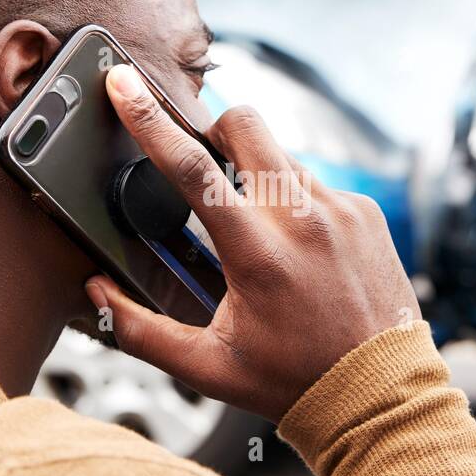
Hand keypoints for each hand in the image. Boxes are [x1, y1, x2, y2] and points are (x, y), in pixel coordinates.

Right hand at [84, 64, 419, 421]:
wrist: (379, 394)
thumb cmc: (292, 381)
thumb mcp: (207, 369)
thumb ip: (140, 332)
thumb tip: (95, 290)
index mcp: (258, 254)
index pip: (192, 168)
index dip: (149, 120)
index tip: (123, 81)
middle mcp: (303, 220)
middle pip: (245, 125)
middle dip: (213, 126)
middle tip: (200, 156)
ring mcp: (341, 210)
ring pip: (281, 152)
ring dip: (255, 170)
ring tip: (253, 225)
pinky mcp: (365, 212)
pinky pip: (316, 181)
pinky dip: (294, 198)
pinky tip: (296, 245)